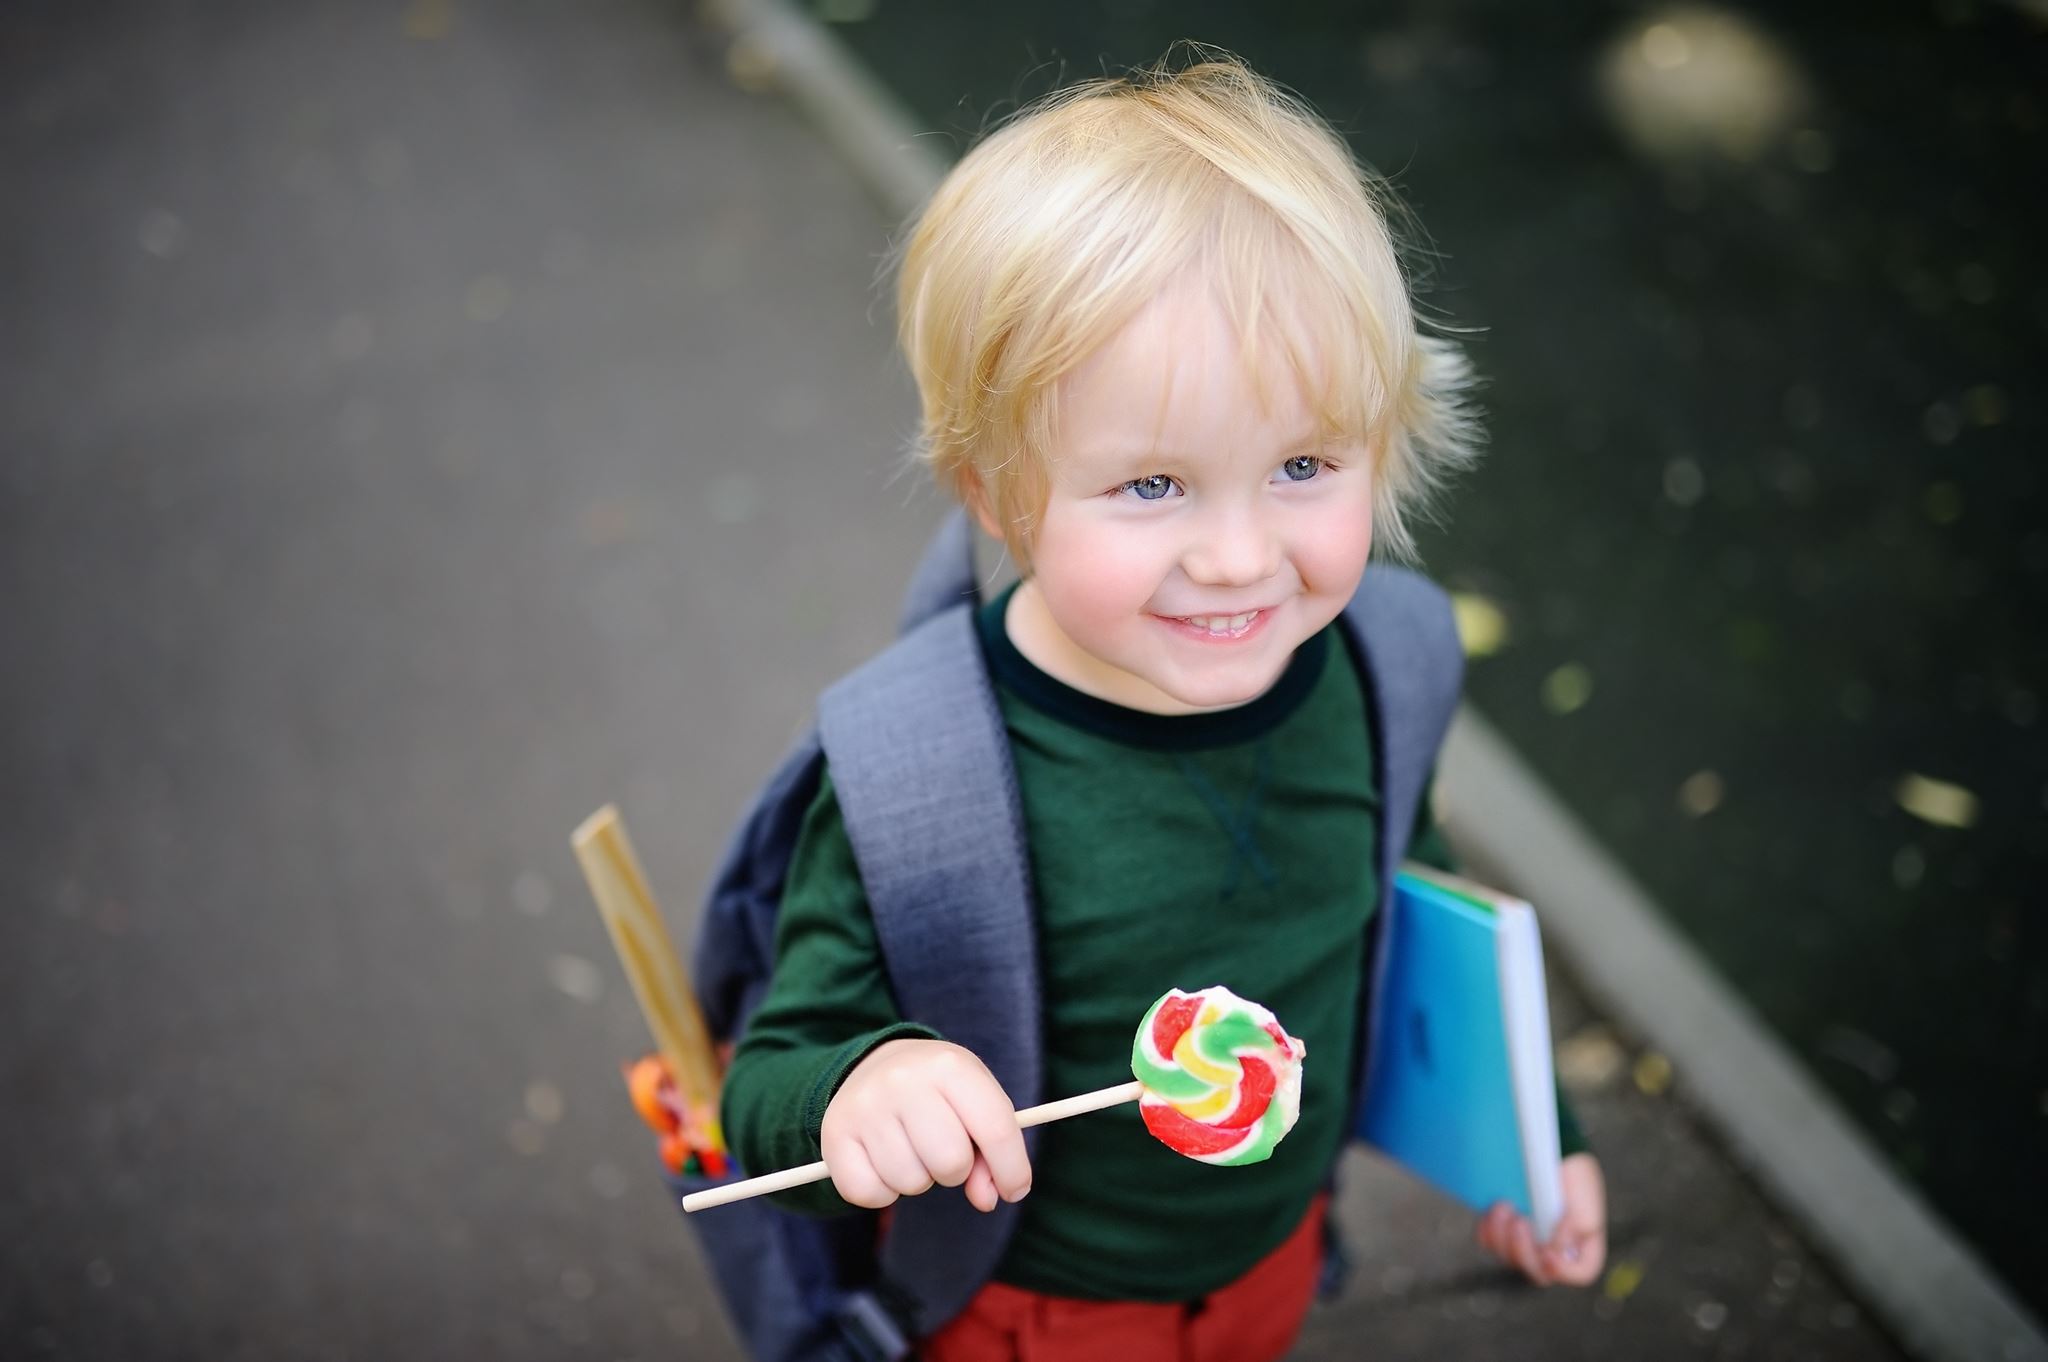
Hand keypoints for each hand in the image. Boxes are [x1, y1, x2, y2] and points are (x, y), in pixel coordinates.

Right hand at [820, 1038, 1032, 1212]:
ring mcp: (865, 1106)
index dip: (1012, 1170)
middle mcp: (903, 1080)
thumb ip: (992, 1151)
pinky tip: (883, 1162)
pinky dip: (882, 1192)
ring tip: (911, 1149)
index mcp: (949, 1065)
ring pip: (911, 1182)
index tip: (1015, 1190)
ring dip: (918, 1179)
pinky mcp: (835, 1134)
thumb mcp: (973, 1103)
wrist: (873, 1066)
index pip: (996, 1129)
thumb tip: (988, 1199)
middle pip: (951, 1163)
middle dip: (956, 1170)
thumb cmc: (938, 1093)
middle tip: (944, 1152)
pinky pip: (870, 1194)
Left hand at [1475, 1152, 1606, 1286]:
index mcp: (1583, 1248)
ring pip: (1510, 1259)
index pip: (1580, 1273)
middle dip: (1524, 1249)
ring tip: (1503, 1207)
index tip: (1548, 1252)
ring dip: (1503, 1238)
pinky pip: (1490, 1244)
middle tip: (1519, 1222)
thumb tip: (1549, 1250)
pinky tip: (1491, 1214)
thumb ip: (1572, 1231)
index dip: (1563, 1271)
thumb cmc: (1575, 1179)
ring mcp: (1529, 1245)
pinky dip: (1488, 1232)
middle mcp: (1555, 1253)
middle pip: (1538, 1272)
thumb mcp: (1582, 1204)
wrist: (1552, 1152)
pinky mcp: (1505, 1232)